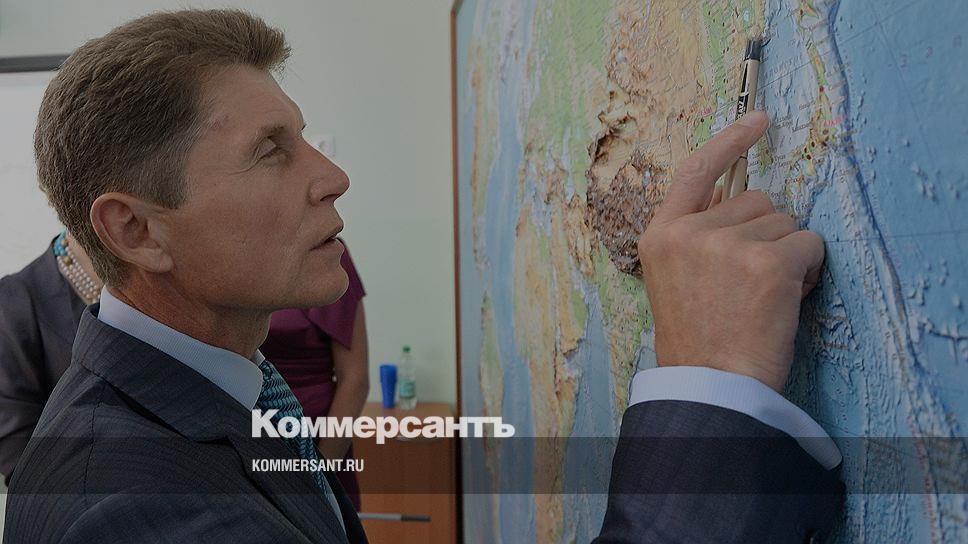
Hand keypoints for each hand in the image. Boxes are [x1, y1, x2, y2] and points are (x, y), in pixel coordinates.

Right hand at [637, 111, 823, 390]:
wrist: (711, 388)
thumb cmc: (699, 342)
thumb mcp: (675, 280)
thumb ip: (697, 237)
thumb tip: (740, 199)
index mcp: (660, 236)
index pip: (696, 172)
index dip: (729, 143)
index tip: (757, 119)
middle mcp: (689, 233)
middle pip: (755, 199)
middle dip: (765, 232)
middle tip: (751, 281)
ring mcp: (727, 245)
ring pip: (785, 222)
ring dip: (786, 253)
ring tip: (764, 296)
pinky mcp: (766, 263)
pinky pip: (809, 244)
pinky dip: (809, 269)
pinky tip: (786, 299)